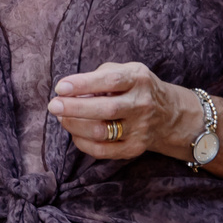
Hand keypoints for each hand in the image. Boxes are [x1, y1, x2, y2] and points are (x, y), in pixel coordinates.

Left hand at [49, 61, 198, 161]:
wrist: (168, 114)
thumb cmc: (135, 88)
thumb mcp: (125, 71)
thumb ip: (99, 76)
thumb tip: (69, 91)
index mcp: (138, 79)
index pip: (110, 81)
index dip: (83, 84)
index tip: (61, 87)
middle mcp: (142, 104)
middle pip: (106, 109)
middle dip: (74, 108)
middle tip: (53, 105)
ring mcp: (140, 128)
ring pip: (101, 132)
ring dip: (75, 125)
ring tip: (61, 117)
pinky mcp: (134, 148)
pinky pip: (103, 151)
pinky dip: (82, 143)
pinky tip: (74, 133)